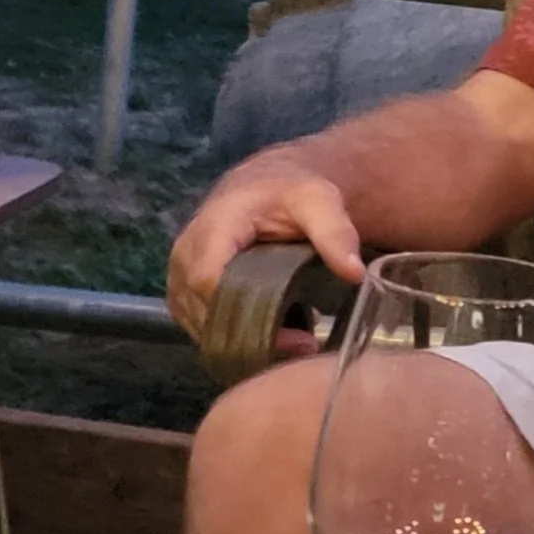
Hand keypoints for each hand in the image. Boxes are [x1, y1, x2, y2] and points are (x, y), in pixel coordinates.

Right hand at [167, 159, 365, 343]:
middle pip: (204, 313)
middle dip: (252, 338)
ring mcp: (179, 276)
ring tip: (293, 344)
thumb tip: (355, 273)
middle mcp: (185, 254)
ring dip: (244, 343)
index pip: (208, 281)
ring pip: (200, 328)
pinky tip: (271, 338)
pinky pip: (199, 328)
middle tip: (303, 347)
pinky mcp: (183, 293)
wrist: (264, 187)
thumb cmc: (289, 193)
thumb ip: (336, 232)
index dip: (245, 316)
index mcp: (212, 228)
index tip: (296, 336)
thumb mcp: (320, 201)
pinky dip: (232, 339)